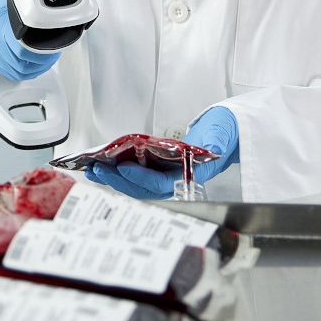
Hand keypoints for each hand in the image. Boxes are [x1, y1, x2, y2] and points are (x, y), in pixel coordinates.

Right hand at [0, 0, 60, 80]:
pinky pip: (5, 71)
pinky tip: (31, 64)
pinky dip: (20, 71)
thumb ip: (36, 10)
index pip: (22, 50)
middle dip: (40, 64)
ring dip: (32, 70)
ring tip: (45, 60)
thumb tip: (60, 18)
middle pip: (18, 65)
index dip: (41, 55)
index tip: (53, 50)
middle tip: (53, 55)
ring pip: (13, 72)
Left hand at [85, 107, 238, 198]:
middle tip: (98, 170)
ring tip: (93, 170)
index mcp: (191, 174)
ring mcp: (166, 174)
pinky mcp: (159, 168)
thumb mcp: (222, 133)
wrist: (227, 133)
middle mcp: (176, 178)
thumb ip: (217, 141)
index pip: (161, 183)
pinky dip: (119, 172)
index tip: (123, 168)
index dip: (142, 178)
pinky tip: (104, 168)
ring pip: (137, 185)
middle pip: (143, 188)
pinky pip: (136, 175)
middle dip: (119, 181)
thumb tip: (212, 147)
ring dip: (114, 179)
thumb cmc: (225, 132)